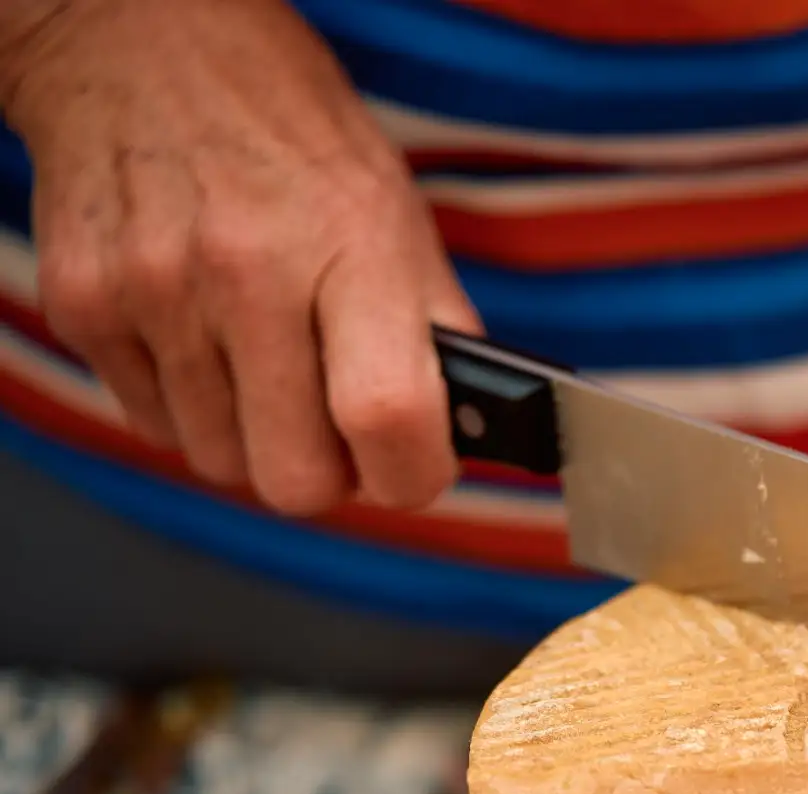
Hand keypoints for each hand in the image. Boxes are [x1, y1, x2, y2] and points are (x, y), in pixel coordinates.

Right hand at [1, 0, 478, 514]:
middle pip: (295, 480)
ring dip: (253, 434)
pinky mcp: (84, 305)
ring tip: (264, 356)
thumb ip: (435, 328)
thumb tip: (467, 430)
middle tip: (336, 423)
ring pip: (221, 462)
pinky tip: (202, 331)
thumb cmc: (287, 132)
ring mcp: (155, 291)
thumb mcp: (395, 211)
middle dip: (328, 470)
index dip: (413, 476)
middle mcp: (246, 273)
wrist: (140, 44)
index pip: (388, 418)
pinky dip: (188, 402)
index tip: (416, 470)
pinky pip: (153, 423)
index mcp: (351, 245)